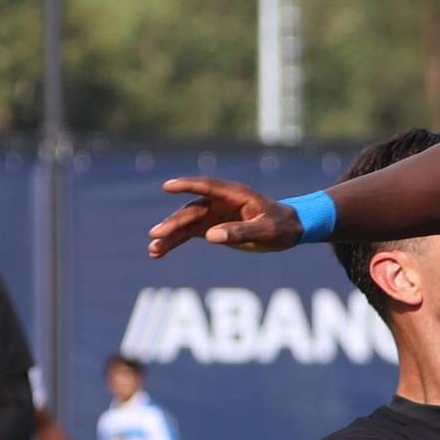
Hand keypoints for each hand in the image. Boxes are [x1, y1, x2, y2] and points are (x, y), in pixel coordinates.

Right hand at [149, 178, 303, 257]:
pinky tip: (157, 253)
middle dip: (173, 223)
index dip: (187, 186)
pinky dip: (174, 243)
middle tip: (156, 235)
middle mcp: (219, 202)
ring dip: (169, 236)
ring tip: (153, 250)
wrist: (286, 229)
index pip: (207, 187)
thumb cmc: (280, 226)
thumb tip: (211, 237)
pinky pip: (188, 234)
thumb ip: (241, 232)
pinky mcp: (210, 227)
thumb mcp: (265, 231)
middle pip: (191, 210)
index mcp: (234, 195)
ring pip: (185, 224)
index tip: (168, 186)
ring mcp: (212, 214)